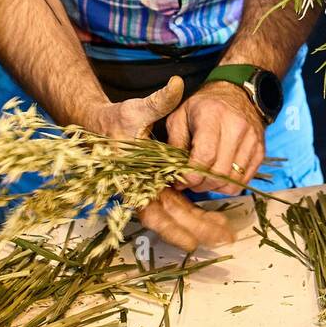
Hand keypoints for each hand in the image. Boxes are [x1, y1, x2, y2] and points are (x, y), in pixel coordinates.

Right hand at [84, 76, 231, 252]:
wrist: (100, 127)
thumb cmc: (116, 121)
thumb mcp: (136, 110)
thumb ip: (158, 102)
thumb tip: (176, 84)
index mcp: (134, 180)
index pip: (153, 212)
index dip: (172, 228)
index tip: (192, 241)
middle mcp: (142, 191)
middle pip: (171, 219)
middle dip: (197, 230)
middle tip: (224, 239)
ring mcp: (151, 192)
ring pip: (177, 215)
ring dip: (200, 225)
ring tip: (225, 234)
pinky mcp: (158, 189)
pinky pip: (178, 207)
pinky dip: (195, 215)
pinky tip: (214, 222)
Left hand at [166, 81, 265, 194]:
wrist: (236, 94)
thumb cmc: (204, 106)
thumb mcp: (180, 116)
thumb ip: (174, 142)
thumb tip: (175, 170)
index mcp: (212, 115)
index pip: (205, 156)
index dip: (190, 176)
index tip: (180, 180)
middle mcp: (236, 127)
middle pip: (219, 173)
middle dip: (200, 185)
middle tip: (190, 182)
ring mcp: (252, 140)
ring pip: (232, 181)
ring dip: (214, 187)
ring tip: (203, 179)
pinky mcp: (260, 151)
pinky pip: (243, 181)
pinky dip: (228, 185)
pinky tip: (218, 176)